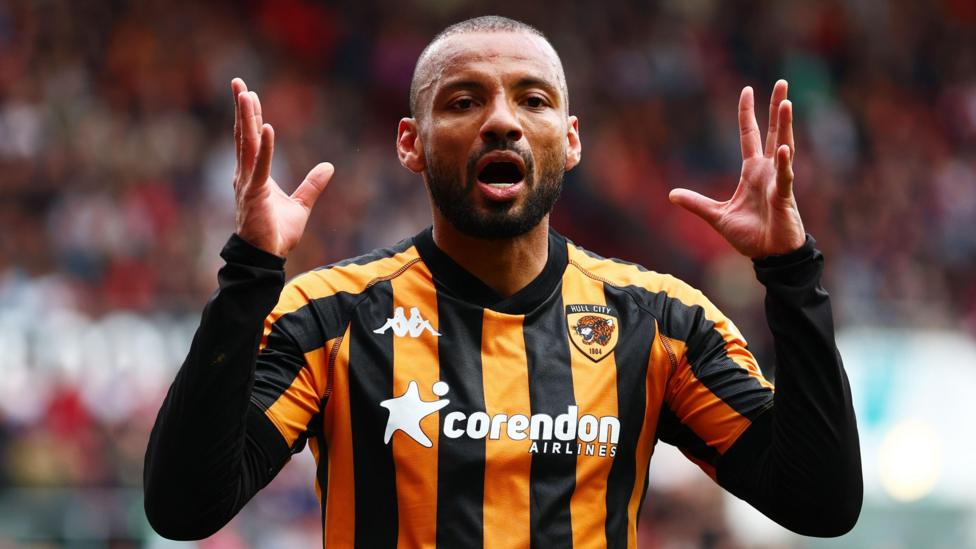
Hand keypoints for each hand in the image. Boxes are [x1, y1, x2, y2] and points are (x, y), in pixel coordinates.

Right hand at [232, 78, 333, 256]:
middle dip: (242, 108)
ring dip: (247, 118)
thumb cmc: (277, 234)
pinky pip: (261, 166)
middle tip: (238, 83)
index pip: (251, 140)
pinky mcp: (255, 193)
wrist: (266, 257)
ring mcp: (248, 183)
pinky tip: (267, 127)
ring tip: (246, 95)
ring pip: (247, 144)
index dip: (250, 117)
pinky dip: (265, 147)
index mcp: (254, 175)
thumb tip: (329, 167)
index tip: (247, 94)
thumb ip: (312, 185)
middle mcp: (246, 175)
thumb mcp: (301, 205)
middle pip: (244, 135)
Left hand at [669, 80, 804, 258]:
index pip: (749, 136)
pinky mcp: (784, 197)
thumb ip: (696, 204)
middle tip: (782, 83)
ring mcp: (778, 181)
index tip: (747, 90)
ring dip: (784, 126)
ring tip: (786, 103)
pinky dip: (785, 164)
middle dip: (776, 108)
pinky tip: (785, 148)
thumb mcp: (716, 216)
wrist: (769, 256)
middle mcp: (768, 171)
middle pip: (772, 133)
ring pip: (783, 146)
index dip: (747, 114)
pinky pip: (785, 177)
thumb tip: (671, 194)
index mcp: (752, 172)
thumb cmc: (750, 236)